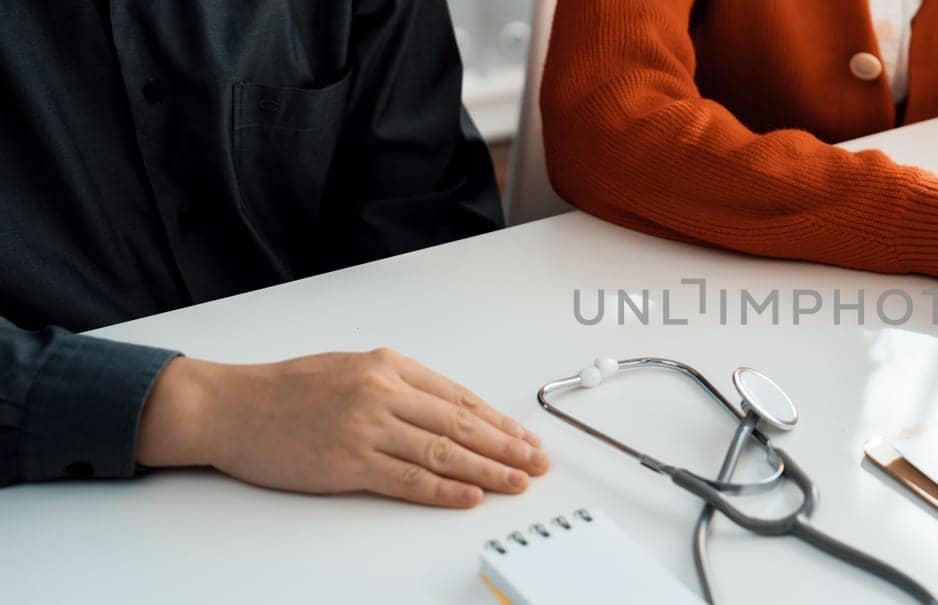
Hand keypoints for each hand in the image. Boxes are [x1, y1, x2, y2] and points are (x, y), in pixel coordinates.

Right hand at [135, 349, 549, 507]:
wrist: (228, 407)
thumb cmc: (285, 390)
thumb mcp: (350, 369)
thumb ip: (397, 387)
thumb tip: (447, 414)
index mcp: (387, 365)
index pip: (458, 396)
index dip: (498, 421)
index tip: (525, 436)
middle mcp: (383, 392)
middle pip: (461, 423)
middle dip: (507, 445)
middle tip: (538, 461)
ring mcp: (367, 428)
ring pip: (444, 452)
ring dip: (489, 470)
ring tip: (519, 481)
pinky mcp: (348, 463)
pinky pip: (409, 479)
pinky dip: (445, 489)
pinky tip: (472, 496)